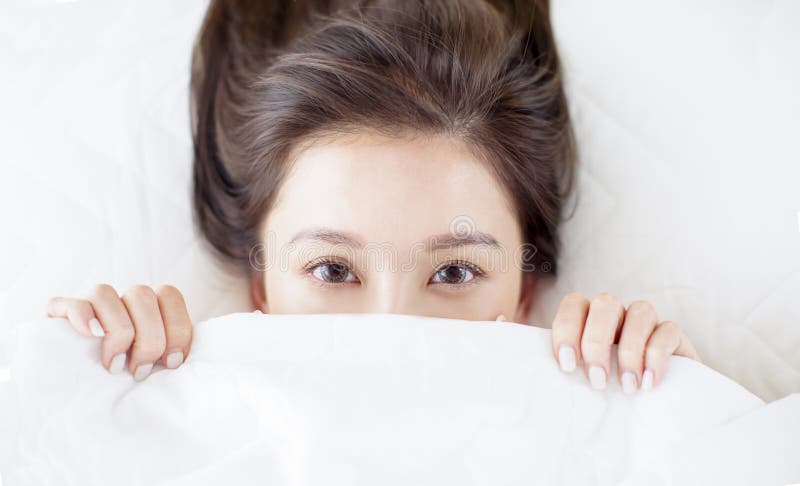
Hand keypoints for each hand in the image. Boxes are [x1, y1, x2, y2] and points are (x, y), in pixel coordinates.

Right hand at [46, 284, 192, 381]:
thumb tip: (184, 366)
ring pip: (105, 293)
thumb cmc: (127, 378)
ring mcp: (89, 305)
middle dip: (148, 338)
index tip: (171, 363)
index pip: (169, 295)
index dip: (176, 328)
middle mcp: (120, 300)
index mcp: (148, 307)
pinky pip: (71, 302)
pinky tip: (91, 336)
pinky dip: (82, 316)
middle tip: (139, 371)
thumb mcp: (154, 366)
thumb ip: (170, 356)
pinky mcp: (58, 314)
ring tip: (114, 366)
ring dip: (117, 332)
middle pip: (142, 295)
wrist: (75, 386)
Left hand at [549, 292, 700, 392]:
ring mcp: (647, 322)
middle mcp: (617, 314)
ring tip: (627, 387)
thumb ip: (566, 368)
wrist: (656, 405)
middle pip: (606, 304)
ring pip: (640, 311)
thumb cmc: (608, 390)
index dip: (567, 329)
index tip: (566, 365)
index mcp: (589, 318)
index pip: (574, 304)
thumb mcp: (583, 377)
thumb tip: (538, 375)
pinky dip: (656, 356)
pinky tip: (649, 382)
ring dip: (629, 350)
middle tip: (597, 380)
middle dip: (597, 342)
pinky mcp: (673, 335)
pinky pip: (668, 330)